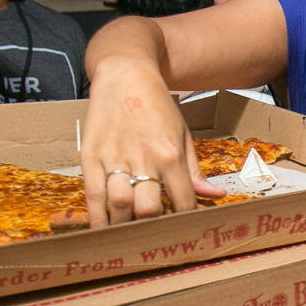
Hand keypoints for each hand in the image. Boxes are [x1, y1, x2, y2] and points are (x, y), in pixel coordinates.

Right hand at [80, 58, 225, 224]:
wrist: (125, 73)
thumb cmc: (156, 105)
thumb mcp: (182, 134)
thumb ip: (194, 170)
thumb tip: (214, 195)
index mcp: (169, 154)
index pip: (181, 201)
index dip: (183, 220)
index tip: (181, 228)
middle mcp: (143, 158)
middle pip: (148, 209)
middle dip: (152, 226)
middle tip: (153, 231)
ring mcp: (114, 158)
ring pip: (120, 206)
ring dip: (126, 225)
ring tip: (130, 232)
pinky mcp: (90, 156)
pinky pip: (93, 196)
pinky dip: (98, 218)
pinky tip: (103, 230)